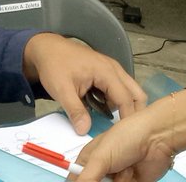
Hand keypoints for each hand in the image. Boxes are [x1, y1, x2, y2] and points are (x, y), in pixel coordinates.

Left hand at [22, 33, 146, 134]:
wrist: (48, 48)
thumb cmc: (55, 65)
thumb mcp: (62, 89)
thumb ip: (75, 110)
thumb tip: (84, 130)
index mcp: (106, 71)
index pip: (125, 98)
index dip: (127, 118)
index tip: (124, 137)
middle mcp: (114, 69)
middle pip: (137, 93)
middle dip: (134, 112)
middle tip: (123, 131)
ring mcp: (112, 70)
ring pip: (130, 91)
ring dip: (125, 107)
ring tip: (112, 124)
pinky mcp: (107, 73)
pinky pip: (120, 89)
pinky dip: (117, 102)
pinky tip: (105, 112)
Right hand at [73, 105, 175, 181]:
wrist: (158, 138)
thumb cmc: (129, 135)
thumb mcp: (100, 157)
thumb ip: (86, 178)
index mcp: (89, 159)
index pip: (75, 180)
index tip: (91, 181)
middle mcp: (102, 169)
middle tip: (110, 175)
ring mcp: (117, 178)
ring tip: (126, 170)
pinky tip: (132, 173)